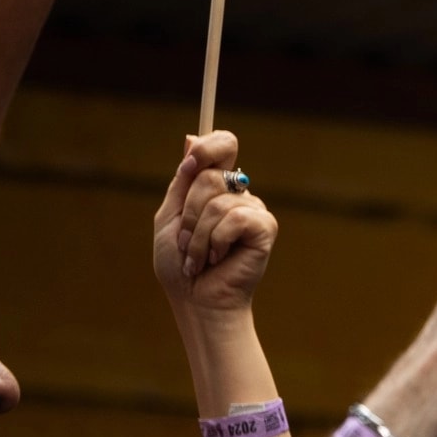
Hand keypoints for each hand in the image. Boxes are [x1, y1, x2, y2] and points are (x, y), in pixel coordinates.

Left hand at [152, 130, 276, 318]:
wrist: (196, 299)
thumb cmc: (181, 264)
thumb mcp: (170, 216)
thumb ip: (182, 181)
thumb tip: (191, 137)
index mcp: (216, 186)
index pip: (224, 144)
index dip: (209, 147)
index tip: (191, 165)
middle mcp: (239, 193)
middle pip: (212, 176)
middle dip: (188, 213)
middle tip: (185, 241)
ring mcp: (254, 210)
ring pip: (219, 202)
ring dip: (198, 236)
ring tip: (200, 258)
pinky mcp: (265, 228)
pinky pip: (236, 219)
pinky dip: (217, 241)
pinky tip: (219, 258)